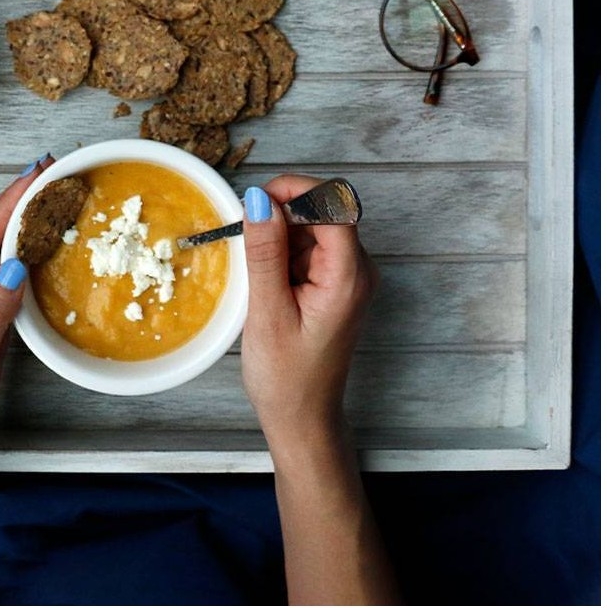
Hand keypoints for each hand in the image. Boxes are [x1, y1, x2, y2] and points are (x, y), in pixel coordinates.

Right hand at [239, 174, 380, 453]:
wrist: (302, 417)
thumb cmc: (286, 376)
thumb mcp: (267, 312)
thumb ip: (265, 252)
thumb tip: (259, 199)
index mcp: (349, 276)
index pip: (334, 204)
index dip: (295, 191)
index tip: (257, 201)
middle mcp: (358, 270)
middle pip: (325, 210)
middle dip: (283, 213)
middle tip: (248, 240)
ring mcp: (348, 275)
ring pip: (313, 226)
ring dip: (280, 235)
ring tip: (260, 276)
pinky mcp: (334, 283)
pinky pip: (309, 247)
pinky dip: (283, 252)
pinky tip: (268, 283)